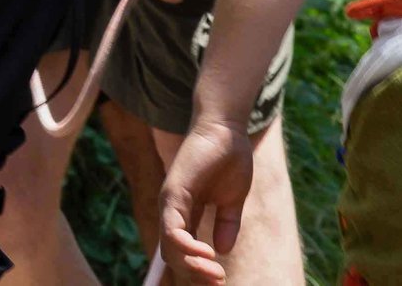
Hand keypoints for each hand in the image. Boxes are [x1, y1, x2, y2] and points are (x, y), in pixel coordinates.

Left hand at [159, 114, 254, 284]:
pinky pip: (172, 227)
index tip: (219, 283)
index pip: (183, 252)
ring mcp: (171, 201)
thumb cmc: (228, 161)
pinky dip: (185, 245)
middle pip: (173, 255)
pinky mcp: (174, 191)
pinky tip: (206, 254)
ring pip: (169, 246)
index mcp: (186, 215)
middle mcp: (173, 210)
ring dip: (191, 266)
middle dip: (195, 275)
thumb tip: (222, 251)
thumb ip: (227, 224)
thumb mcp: (231, 200)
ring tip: (215, 274)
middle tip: (218, 283)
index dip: (198, 271)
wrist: (225, 130)